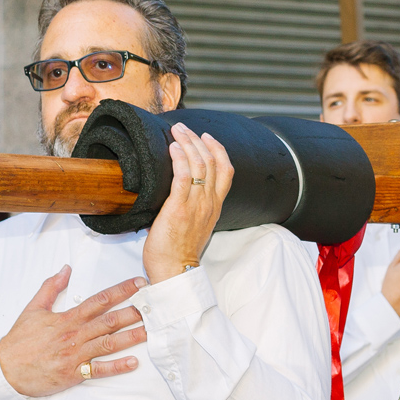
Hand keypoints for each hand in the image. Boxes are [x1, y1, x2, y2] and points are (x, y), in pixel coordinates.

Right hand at [0, 266, 148, 396]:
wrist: (3, 370)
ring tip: (150, 331)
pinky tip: (133, 362)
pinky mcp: (73, 374)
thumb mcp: (33, 309)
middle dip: (133, 312)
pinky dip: (116, 367)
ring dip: (131, 337)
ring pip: (108, 343)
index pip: (99, 300)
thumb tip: (65, 268)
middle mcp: (74, 335)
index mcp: (67, 318)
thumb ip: (50, 287)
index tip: (139, 283)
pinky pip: (98, 370)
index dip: (121, 290)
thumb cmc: (19, 341)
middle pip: (109, 320)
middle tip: (154, 305)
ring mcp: (75, 355)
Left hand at [141, 123, 233, 283]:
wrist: (175, 272)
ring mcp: (195, 205)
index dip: (219, 150)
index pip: (226, 171)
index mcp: (214, 207)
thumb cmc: (179, 253)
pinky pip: (182, 177)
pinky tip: (173, 148)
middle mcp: (208, 203)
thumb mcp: (196, 226)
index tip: (207, 137)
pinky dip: (179, 159)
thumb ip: (194, 207)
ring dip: (188, 143)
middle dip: (198, 140)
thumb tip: (182, 192)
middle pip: (212, 162)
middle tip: (185, 127)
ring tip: (177, 131)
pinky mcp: (178, 209)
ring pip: (198, 165)